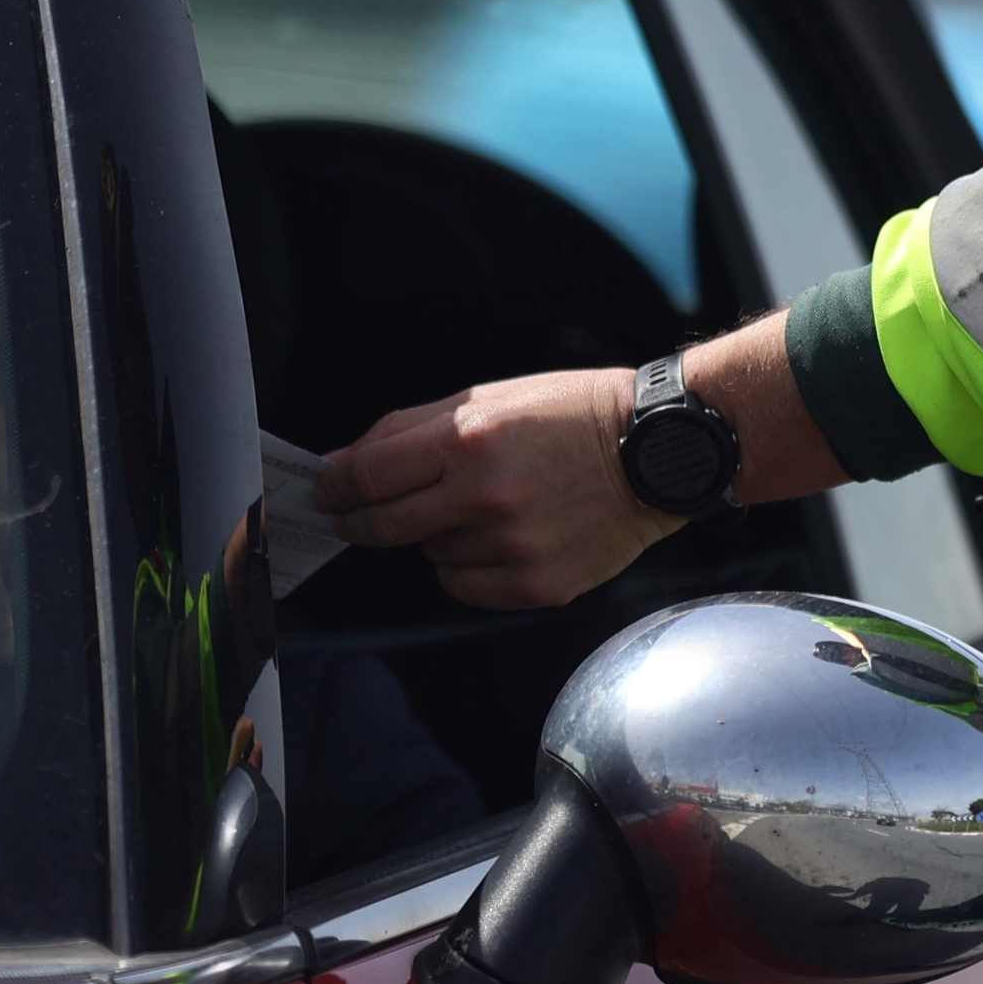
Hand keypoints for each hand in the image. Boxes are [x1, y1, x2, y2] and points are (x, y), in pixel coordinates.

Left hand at [317, 370, 685, 611]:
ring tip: (476, 509)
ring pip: (427, 555)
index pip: (366, 475)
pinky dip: (466, 566)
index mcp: (468, 439)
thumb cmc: (572, 416)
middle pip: (381, 526)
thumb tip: (347, 462)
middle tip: (351, 516)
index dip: (333, 485)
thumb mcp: (491, 397)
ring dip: (432, 536)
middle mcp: (485, 497)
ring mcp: (512, 547)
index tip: (324, 490)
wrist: (658, 454)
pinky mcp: (536, 585)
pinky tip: (497, 539)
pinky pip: (464, 586)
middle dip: (357, 520)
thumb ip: (413, 429)